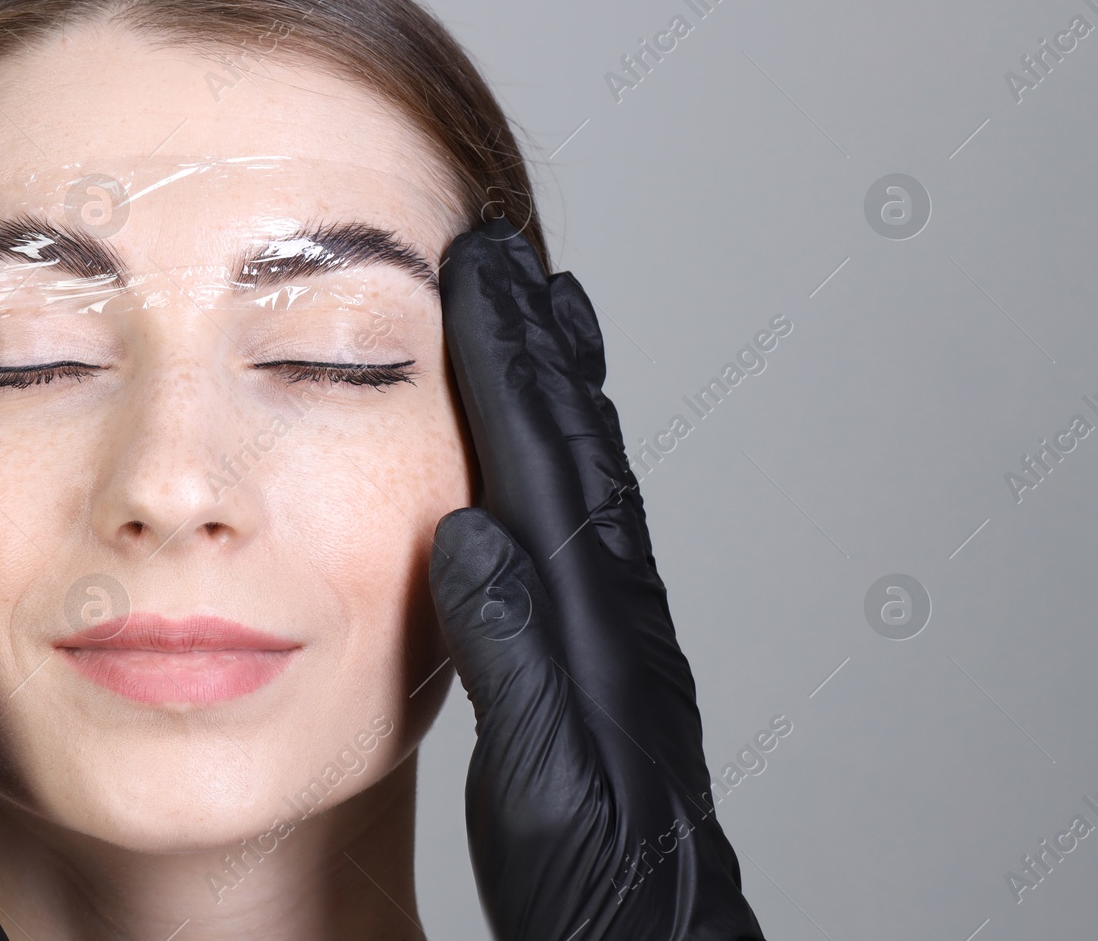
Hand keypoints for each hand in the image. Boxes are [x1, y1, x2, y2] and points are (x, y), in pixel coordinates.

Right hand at [430, 220, 764, 940]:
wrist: (655, 933)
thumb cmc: (593, 874)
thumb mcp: (541, 777)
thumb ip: (511, 655)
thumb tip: (472, 533)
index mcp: (588, 623)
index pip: (540, 461)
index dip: (504, 361)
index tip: (475, 271)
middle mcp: (616, 606)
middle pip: (575, 443)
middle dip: (534, 342)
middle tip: (505, 255)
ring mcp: (623, 622)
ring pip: (591, 470)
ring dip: (561, 383)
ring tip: (545, 312)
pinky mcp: (614, 647)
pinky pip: (592, 516)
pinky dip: (571, 452)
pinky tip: (554, 442)